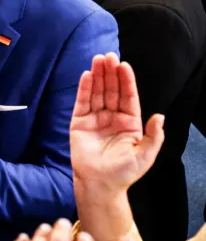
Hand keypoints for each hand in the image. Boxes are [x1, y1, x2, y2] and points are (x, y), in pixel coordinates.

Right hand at [70, 53, 163, 195]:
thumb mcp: (145, 155)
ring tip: (98, 59)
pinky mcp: (79, 122)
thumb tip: (160, 117)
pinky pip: (82, 102)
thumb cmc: (124, 172)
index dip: (126, 81)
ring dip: (97, 75)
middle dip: (110, 73)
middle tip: (108, 56)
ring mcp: (95, 118)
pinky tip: (87, 75)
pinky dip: (84, 88)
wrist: (100, 184)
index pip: (128, 97)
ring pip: (97, 92)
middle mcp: (112, 117)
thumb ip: (154, 136)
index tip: (124, 65)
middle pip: (111, 90)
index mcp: (129, 123)